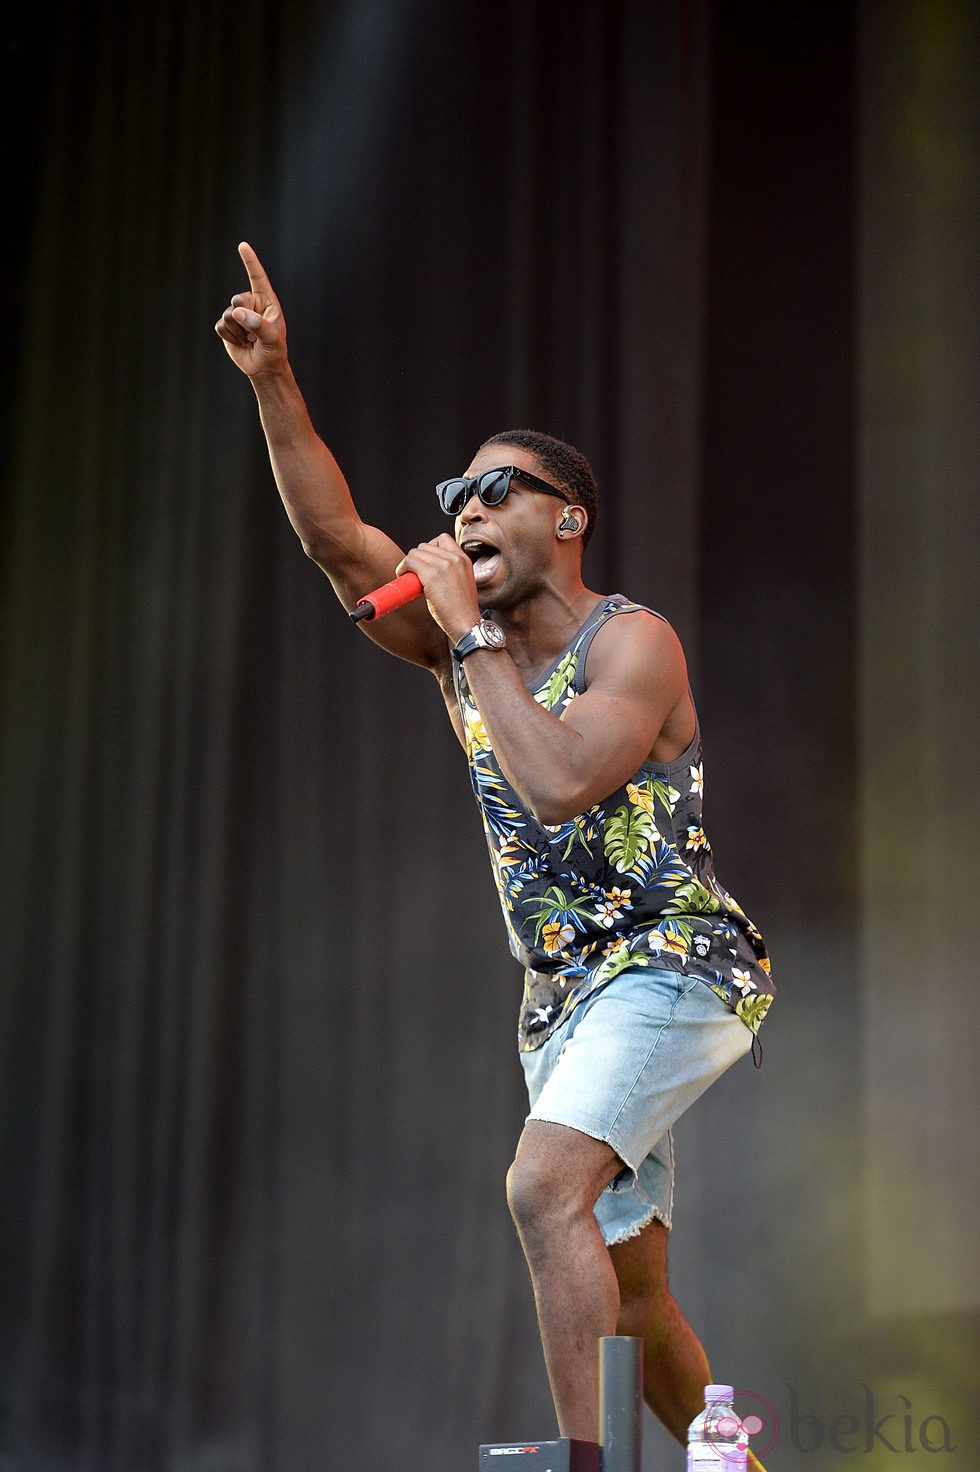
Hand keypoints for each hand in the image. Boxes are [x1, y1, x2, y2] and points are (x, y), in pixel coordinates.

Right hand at [214, 242, 287, 376]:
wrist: (263, 368)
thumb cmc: (273, 351)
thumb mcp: (272, 338)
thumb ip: (257, 324)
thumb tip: (236, 312)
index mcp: (266, 300)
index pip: (257, 277)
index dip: (250, 261)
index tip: (242, 245)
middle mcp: (250, 303)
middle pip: (238, 298)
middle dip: (244, 317)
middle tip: (256, 333)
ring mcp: (237, 314)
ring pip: (228, 315)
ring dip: (239, 332)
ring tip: (250, 340)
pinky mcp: (227, 326)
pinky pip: (221, 327)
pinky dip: (231, 338)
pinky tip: (241, 343)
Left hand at [396, 534, 480, 642]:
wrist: (466, 624)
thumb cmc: (462, 610)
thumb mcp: (462, 582)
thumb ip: (450, 571)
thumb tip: (428, 569)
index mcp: (464, 559)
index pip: (442, 539)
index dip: (429, 548)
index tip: (425, 562)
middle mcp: (455, 558)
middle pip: (425, 545)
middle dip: (417, 557)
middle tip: (414, 572)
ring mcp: (444, 565)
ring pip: (416, 552)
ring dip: (408, 562)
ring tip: (408, 577)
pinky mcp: (432, 575)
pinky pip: (410, 561)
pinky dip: (402, 568)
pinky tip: (402, 576)